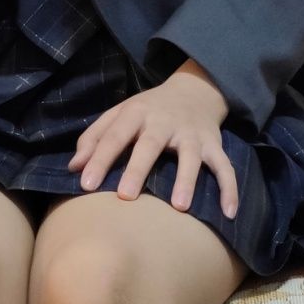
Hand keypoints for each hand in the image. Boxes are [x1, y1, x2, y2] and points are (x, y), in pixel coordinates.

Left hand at [67, 58, 238, 219]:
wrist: (194, 90)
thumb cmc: (147, 110)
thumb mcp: (119, 114)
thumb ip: (94, 138)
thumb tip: (74, 167)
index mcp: (136, 113)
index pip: (115, 135)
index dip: (99, 159)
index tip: (86, 184)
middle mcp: (164, 121)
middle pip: (150, 144)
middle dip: (138, 169)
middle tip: (125, 197)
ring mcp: (191, 133)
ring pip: (190, 155)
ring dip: (186, 179)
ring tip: (179, 207)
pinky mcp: (213, 144)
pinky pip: (225, 167)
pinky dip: (230, 188)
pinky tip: (229, 213)